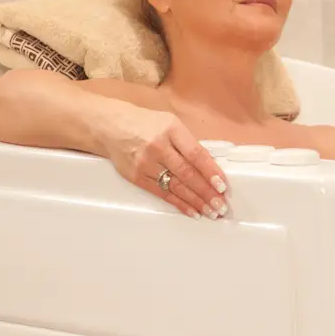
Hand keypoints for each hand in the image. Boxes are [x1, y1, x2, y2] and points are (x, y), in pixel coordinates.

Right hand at [96, 104, 229, 218]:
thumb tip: (210, 167)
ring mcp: (146, 164)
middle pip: (187, 174)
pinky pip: (162, 194)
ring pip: (176, 186)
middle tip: (222, 206)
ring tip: (211, 212)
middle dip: (207, 192)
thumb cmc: (146, 124)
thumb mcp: (170, 123)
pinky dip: (179, 204)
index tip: (224, 186)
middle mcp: (159, 147)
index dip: (211, 172)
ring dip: (196, 201)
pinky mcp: (137, 177)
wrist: (110, 127)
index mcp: (171, 130)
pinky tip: (193, 212)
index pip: (196, 154)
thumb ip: (188, 143)